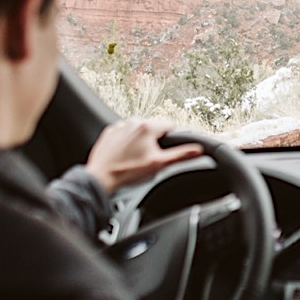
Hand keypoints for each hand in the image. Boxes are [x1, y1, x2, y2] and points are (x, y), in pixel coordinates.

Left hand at [85, 118, 202, 193]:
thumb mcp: (159, 165)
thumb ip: (181, 155)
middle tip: (148, 159)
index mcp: (147, 127)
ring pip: (138, 131)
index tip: (164, 152)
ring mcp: (119, 127)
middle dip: (154, 141)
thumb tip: (198, 150)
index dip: (170, 140)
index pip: (169, 126)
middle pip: (153, 128)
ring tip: (135, 160)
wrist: (101, 178)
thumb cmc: (128, 172)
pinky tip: (124, 157)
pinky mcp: (109, 133)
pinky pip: (124, 135)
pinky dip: (126, 143)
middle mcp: (133, 122)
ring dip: (140, 141)